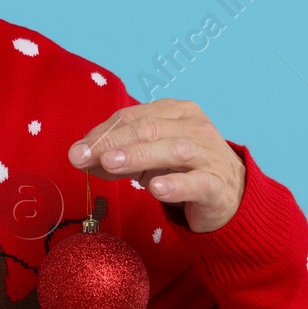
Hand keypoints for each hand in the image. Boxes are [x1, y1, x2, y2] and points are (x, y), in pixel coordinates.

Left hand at [67, 98, 245, 232]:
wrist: (229, 196)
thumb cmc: (182, 170)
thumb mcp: (146, 160)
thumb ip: (115, 157)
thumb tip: (79, 157)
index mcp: (176, 112)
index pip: (133, 117)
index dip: (103, 132)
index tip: (79, 149)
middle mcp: (194, 128)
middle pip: (149, 129)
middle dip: (112, 142)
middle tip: (84, 156)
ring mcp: (209, 155)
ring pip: (173, 150)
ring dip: (138, 156)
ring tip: (110, 164)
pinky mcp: (218, 186)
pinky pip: (197, 183)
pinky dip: (176, 184)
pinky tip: (156, 188)